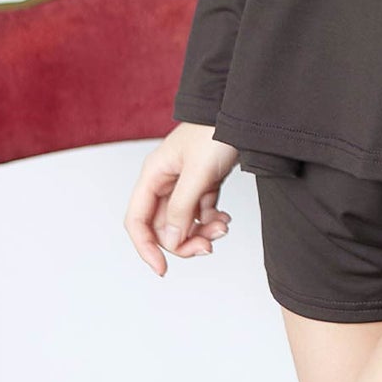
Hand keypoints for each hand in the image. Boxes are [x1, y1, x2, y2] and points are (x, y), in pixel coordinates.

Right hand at [124, 121, 239, 275]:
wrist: (243, 112)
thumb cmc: (216, 131)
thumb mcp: (198, 172)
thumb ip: (182, 207)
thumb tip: (171, 240)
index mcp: (154, 175)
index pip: (137, 220)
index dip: (145, 247)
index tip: (162, 268)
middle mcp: (165, 181)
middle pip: (163, 227)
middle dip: (184, 241)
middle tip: (208, 246)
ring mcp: (184, 183)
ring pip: (184, 222)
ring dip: (201, 231)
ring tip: (223, 227)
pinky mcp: (203, 183)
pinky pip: (201, 212)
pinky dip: (211, 220)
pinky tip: (225, 219)